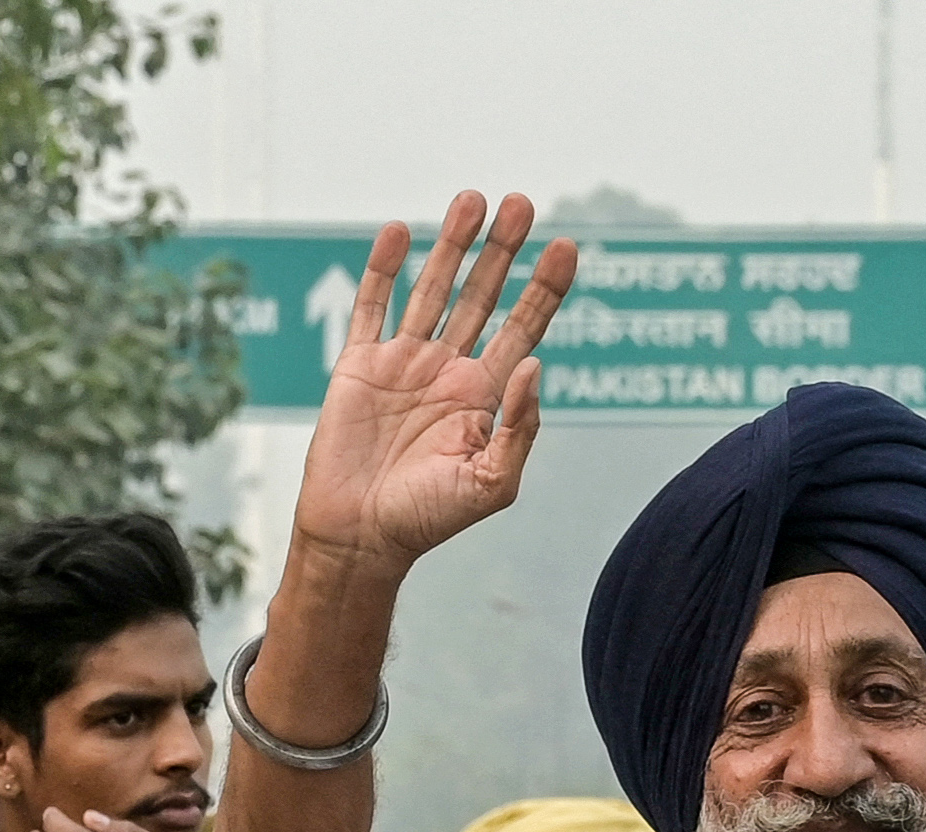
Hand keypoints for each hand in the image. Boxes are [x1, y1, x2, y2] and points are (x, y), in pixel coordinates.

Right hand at [289, 192, 581, 576]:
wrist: (359, 538)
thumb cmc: (427, 519)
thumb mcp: (491, 484)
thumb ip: (519, 428)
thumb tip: (536, 363)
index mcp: (485, 396)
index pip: (524, 327)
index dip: (545, 288)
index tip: (566, 247)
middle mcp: (449, 371)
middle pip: (483, 296)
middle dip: (503, 251)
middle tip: (522, 204)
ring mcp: (403, 364)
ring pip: (433, 289)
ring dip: (453, 245)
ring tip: (473, 199)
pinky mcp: (359, 365)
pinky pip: (372, 307)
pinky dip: (383, 269)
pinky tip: (399, 232)